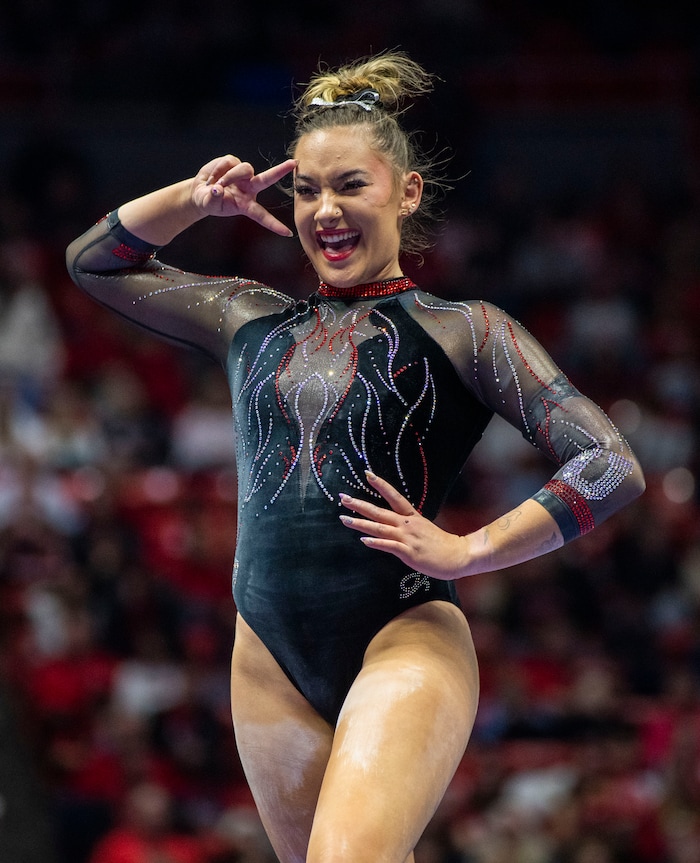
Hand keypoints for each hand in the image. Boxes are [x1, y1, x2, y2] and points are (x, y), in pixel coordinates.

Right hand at [191, 154, 296, 235]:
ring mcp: (243, 175)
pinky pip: (229, 162)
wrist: (200, 190)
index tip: (288, 233)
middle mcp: (249, 189)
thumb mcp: (208, 204)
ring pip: (244, 169)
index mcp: (246, 206)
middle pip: (267, 179)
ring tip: (214, 184)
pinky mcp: (234, 162)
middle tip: (293, 164)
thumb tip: (217, 189)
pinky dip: (218, 170)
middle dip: (280, 171)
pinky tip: (212, 177)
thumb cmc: (208, 201)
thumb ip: (213, 199)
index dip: (275, 225)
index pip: (263, 216)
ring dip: (228, 176)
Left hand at [339, 472, 468, 580]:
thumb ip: (407, 527)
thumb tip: (392, 528)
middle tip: (343, 497)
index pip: (394, 496)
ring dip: (361, 523)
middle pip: (380, 511)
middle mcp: (407, 524)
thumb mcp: (423, 530)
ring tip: (344, 519)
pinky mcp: (409, 553)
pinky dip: (376, 543)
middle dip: (359, 505)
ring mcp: (408, 538)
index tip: (367, 474)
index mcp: (412, 517)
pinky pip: (389, 546)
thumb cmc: (442, 545)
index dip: (380, 485)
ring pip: (380, 528)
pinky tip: (364, 541)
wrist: (459, 555)